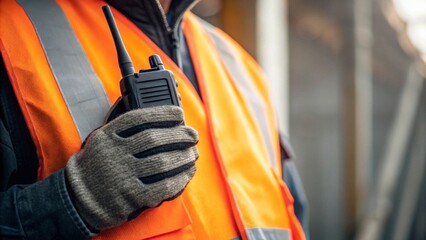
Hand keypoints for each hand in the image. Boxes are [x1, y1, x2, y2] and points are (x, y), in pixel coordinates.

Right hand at [65, 106, 197, 229]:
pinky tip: (187, 173)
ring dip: (183, 157)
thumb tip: (153, 112)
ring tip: (193, 153)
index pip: (139, 118)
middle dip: (180, 135)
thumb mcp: (102, 139)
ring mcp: (122, 176)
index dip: (163, 113)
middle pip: (154, 139)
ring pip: (162, 162)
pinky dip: (179, 179)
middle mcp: (114, 154)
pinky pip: (162, 186)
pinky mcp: (130, 197)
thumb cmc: (99, 165)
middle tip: (193, 135)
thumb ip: (122, 126)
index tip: (179, 114)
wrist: (80, 198)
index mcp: (107, 136)